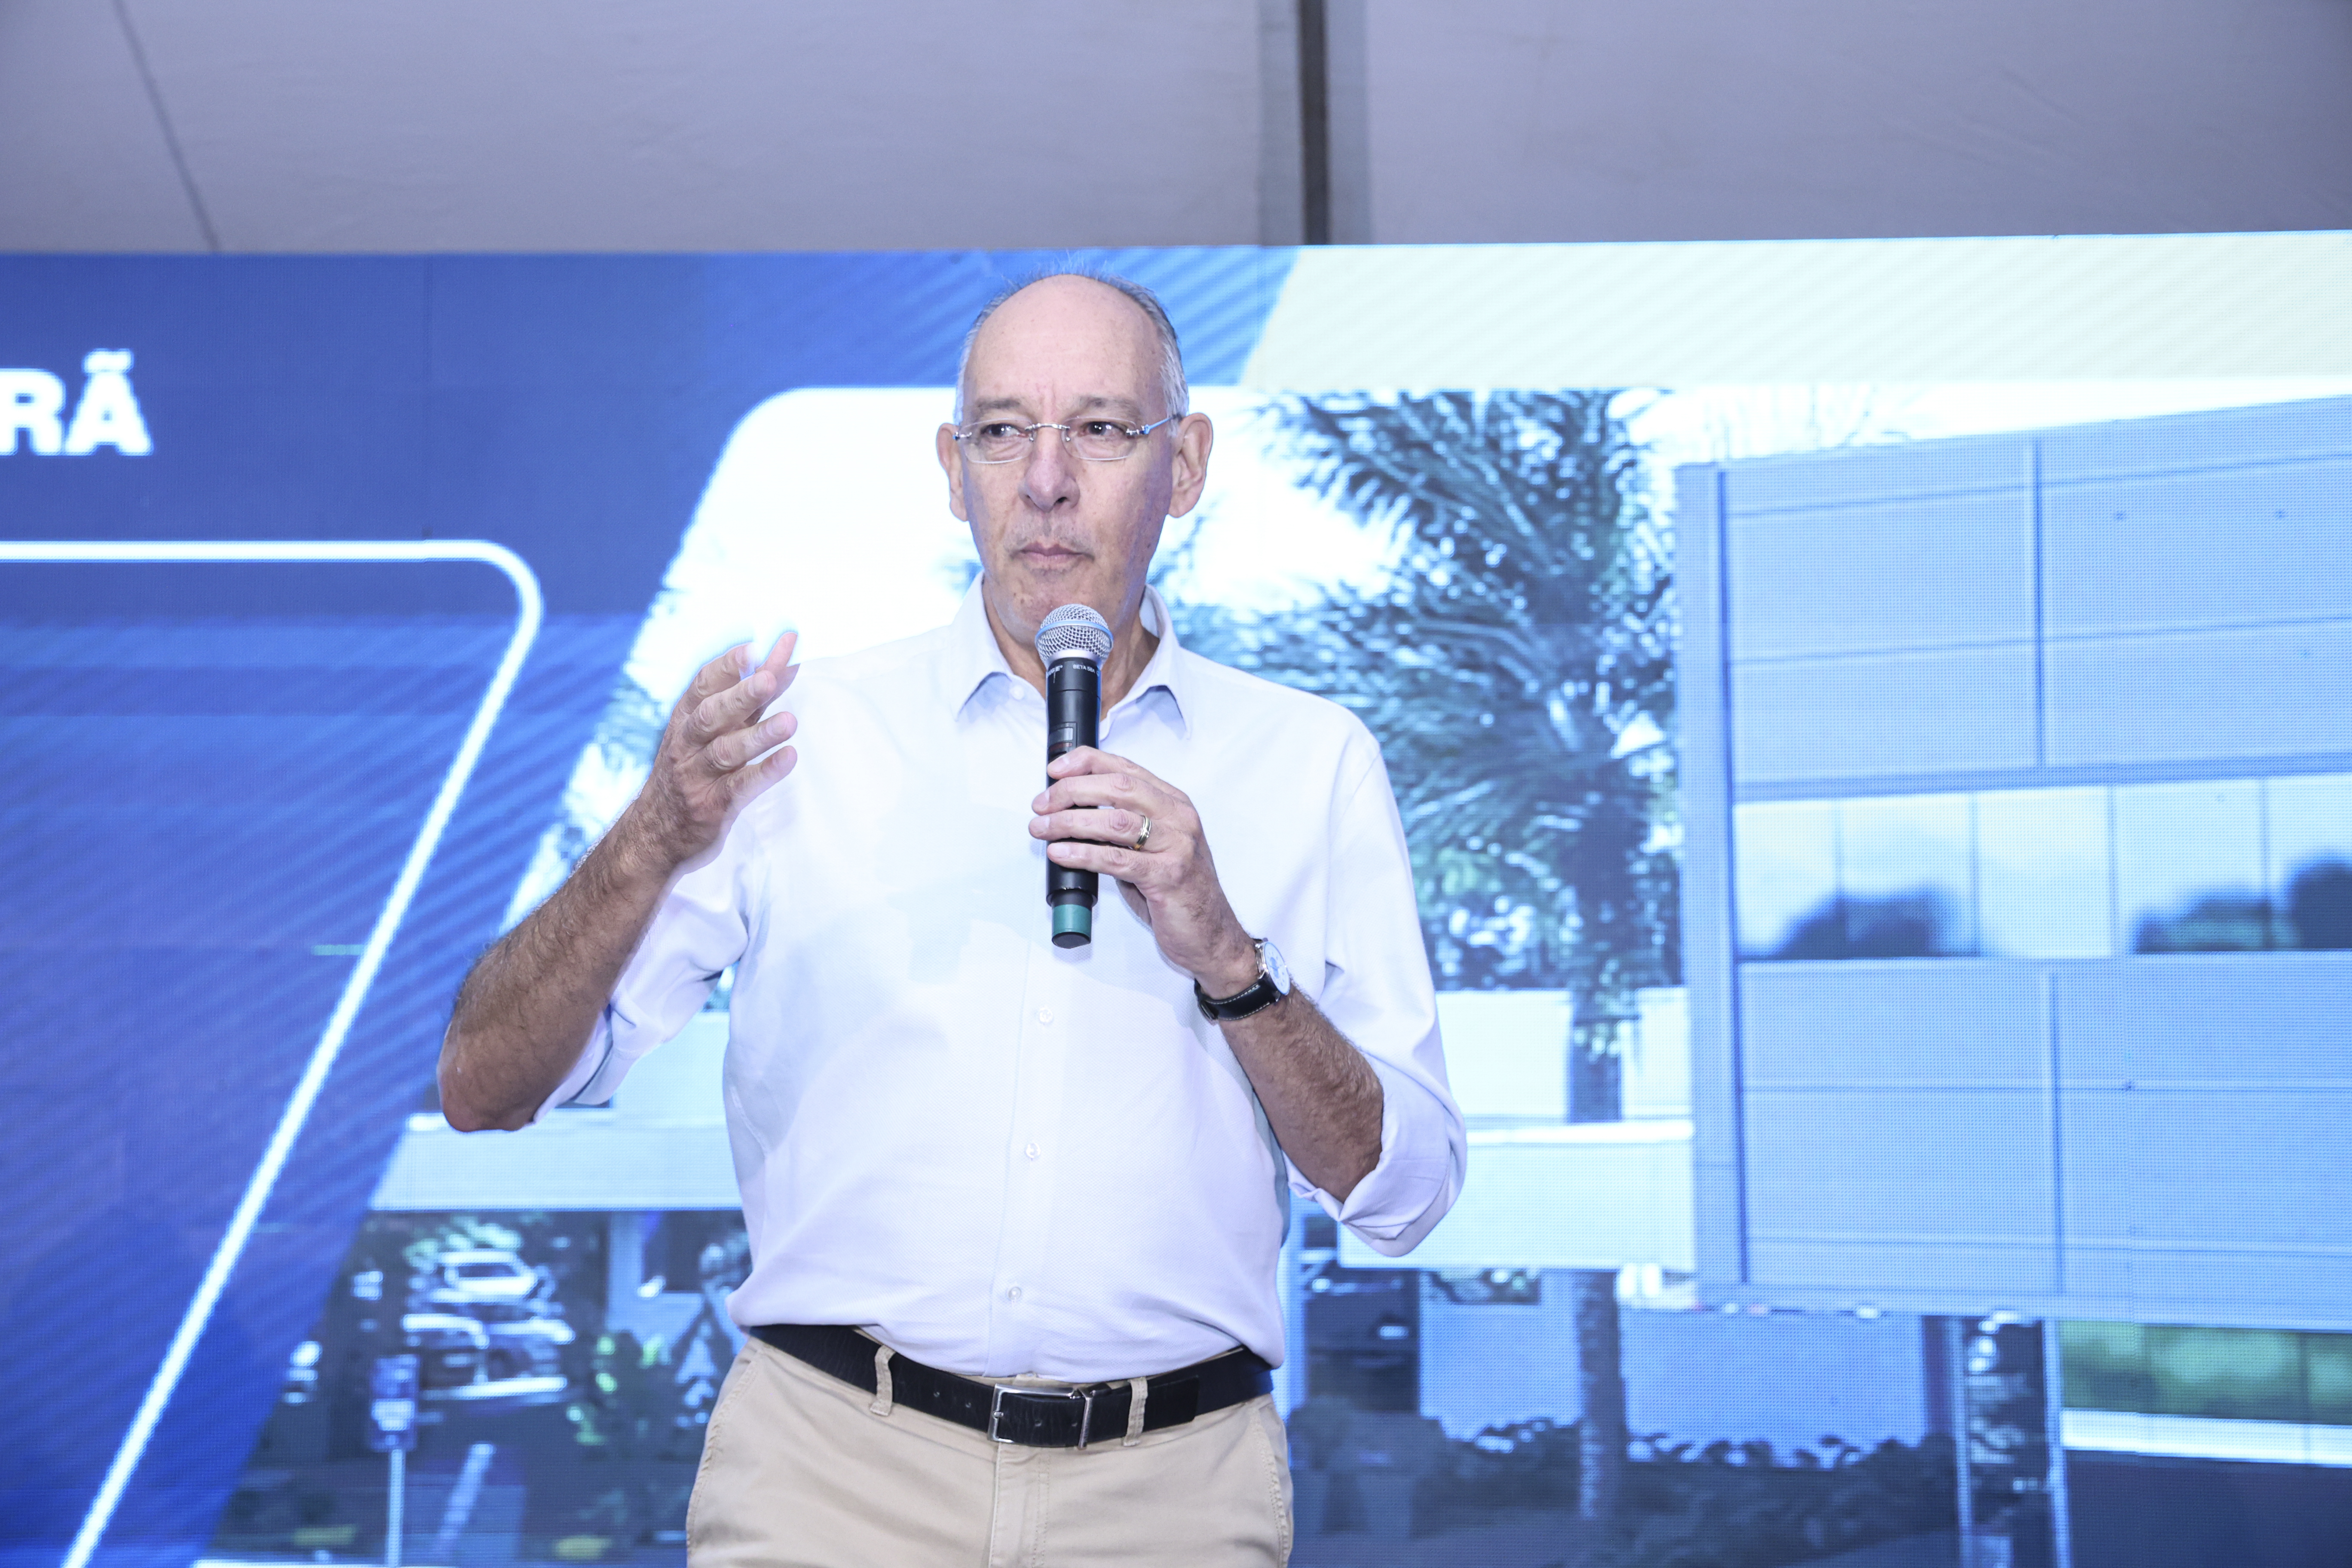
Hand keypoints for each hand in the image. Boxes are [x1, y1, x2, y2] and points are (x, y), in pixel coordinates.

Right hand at [620, 635, 800, 871]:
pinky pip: (738, 787)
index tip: (753, 647)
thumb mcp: (711, 732)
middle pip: (713, 714)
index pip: (703, 685)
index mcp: (686, 719)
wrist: (654, 833)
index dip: (727, 665)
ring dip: (758, 734)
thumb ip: (746, 701)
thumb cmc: (693, 769)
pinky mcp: (711, 806)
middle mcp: (687, 744)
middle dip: (740, 694)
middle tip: (768, 678)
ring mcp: (697, 776)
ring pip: (726, 751)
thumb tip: (781, 663)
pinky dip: (764, 772)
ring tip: (790, 721)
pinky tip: (789, 759)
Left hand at [1029, 747, 1259, 991]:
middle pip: (1118, 787)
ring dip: (1070, 821)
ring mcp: (1176, 845)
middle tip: (1042, 804)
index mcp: (1173, 803)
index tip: (1055, 770)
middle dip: (1072, 790)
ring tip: (1042, 828)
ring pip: (1115, 820)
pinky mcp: (1168, 876)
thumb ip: (1121, 828)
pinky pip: (1117, 859)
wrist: (1211, 934)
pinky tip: (1061, 853)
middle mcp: (1178, 818)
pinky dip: (1082, 853)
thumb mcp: (1152, 848)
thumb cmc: (1177, 890)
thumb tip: (1072, 815)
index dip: (1086, 762)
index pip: (1126, 768)